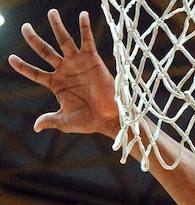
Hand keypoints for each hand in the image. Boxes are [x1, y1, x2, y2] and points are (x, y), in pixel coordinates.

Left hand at [8, 10, 118, 135]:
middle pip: (44, 50)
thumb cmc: (88, 122)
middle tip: (25, 27)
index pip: (35, 73)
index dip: (23, 66)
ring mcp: (77, 63)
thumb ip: (50, 120)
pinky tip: (83, 15)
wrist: (108, 118)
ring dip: (57, 26)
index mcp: (56, 84)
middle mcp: (64, 70)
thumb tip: (36, 127)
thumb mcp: (66, 122)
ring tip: (51, 12)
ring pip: (63, 40)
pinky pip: (87, 40)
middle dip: (33, 38)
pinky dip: (85, 27)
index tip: (11, 58)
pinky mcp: (91, 59)